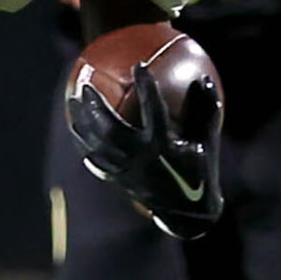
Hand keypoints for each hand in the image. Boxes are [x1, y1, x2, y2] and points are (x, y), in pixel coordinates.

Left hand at [68, 63, 221, 238]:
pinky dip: (83, 142)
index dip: (146, 88)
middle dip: (96, 107)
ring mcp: (125, 171)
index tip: (139, 66)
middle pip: (110, 130)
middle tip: (85, 85)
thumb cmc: (201, 171)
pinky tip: (75, 127)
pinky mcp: (117, 180)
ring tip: (72, 99)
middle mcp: (141, 159)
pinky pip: (93, 159)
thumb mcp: (208, 142)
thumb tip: (202, 78)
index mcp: (164, 147)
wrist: (188, 213)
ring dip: (81, 122)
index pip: (153, 112)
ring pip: (96, 145)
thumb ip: (206, 111)